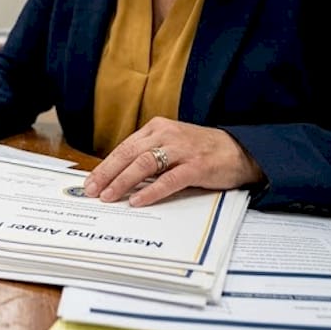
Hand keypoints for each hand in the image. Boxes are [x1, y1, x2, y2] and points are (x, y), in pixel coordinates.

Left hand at [83, 117, 263, 206]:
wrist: (240, 150)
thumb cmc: (201, 150)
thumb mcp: (171, 145)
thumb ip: (148, 156)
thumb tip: (119, 177)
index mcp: (157, 128)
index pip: (124, 148)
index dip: (105, 166)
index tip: (90, 182)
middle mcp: (167, 135)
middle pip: (129, 154)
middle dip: (107, 174)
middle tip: (92, 191)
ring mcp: (182, 150)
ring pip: (145, 164)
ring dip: (123, 181)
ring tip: (109, 196)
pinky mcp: (197, 166)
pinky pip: (169, 179)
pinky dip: (151, 191)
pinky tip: (138, 200)